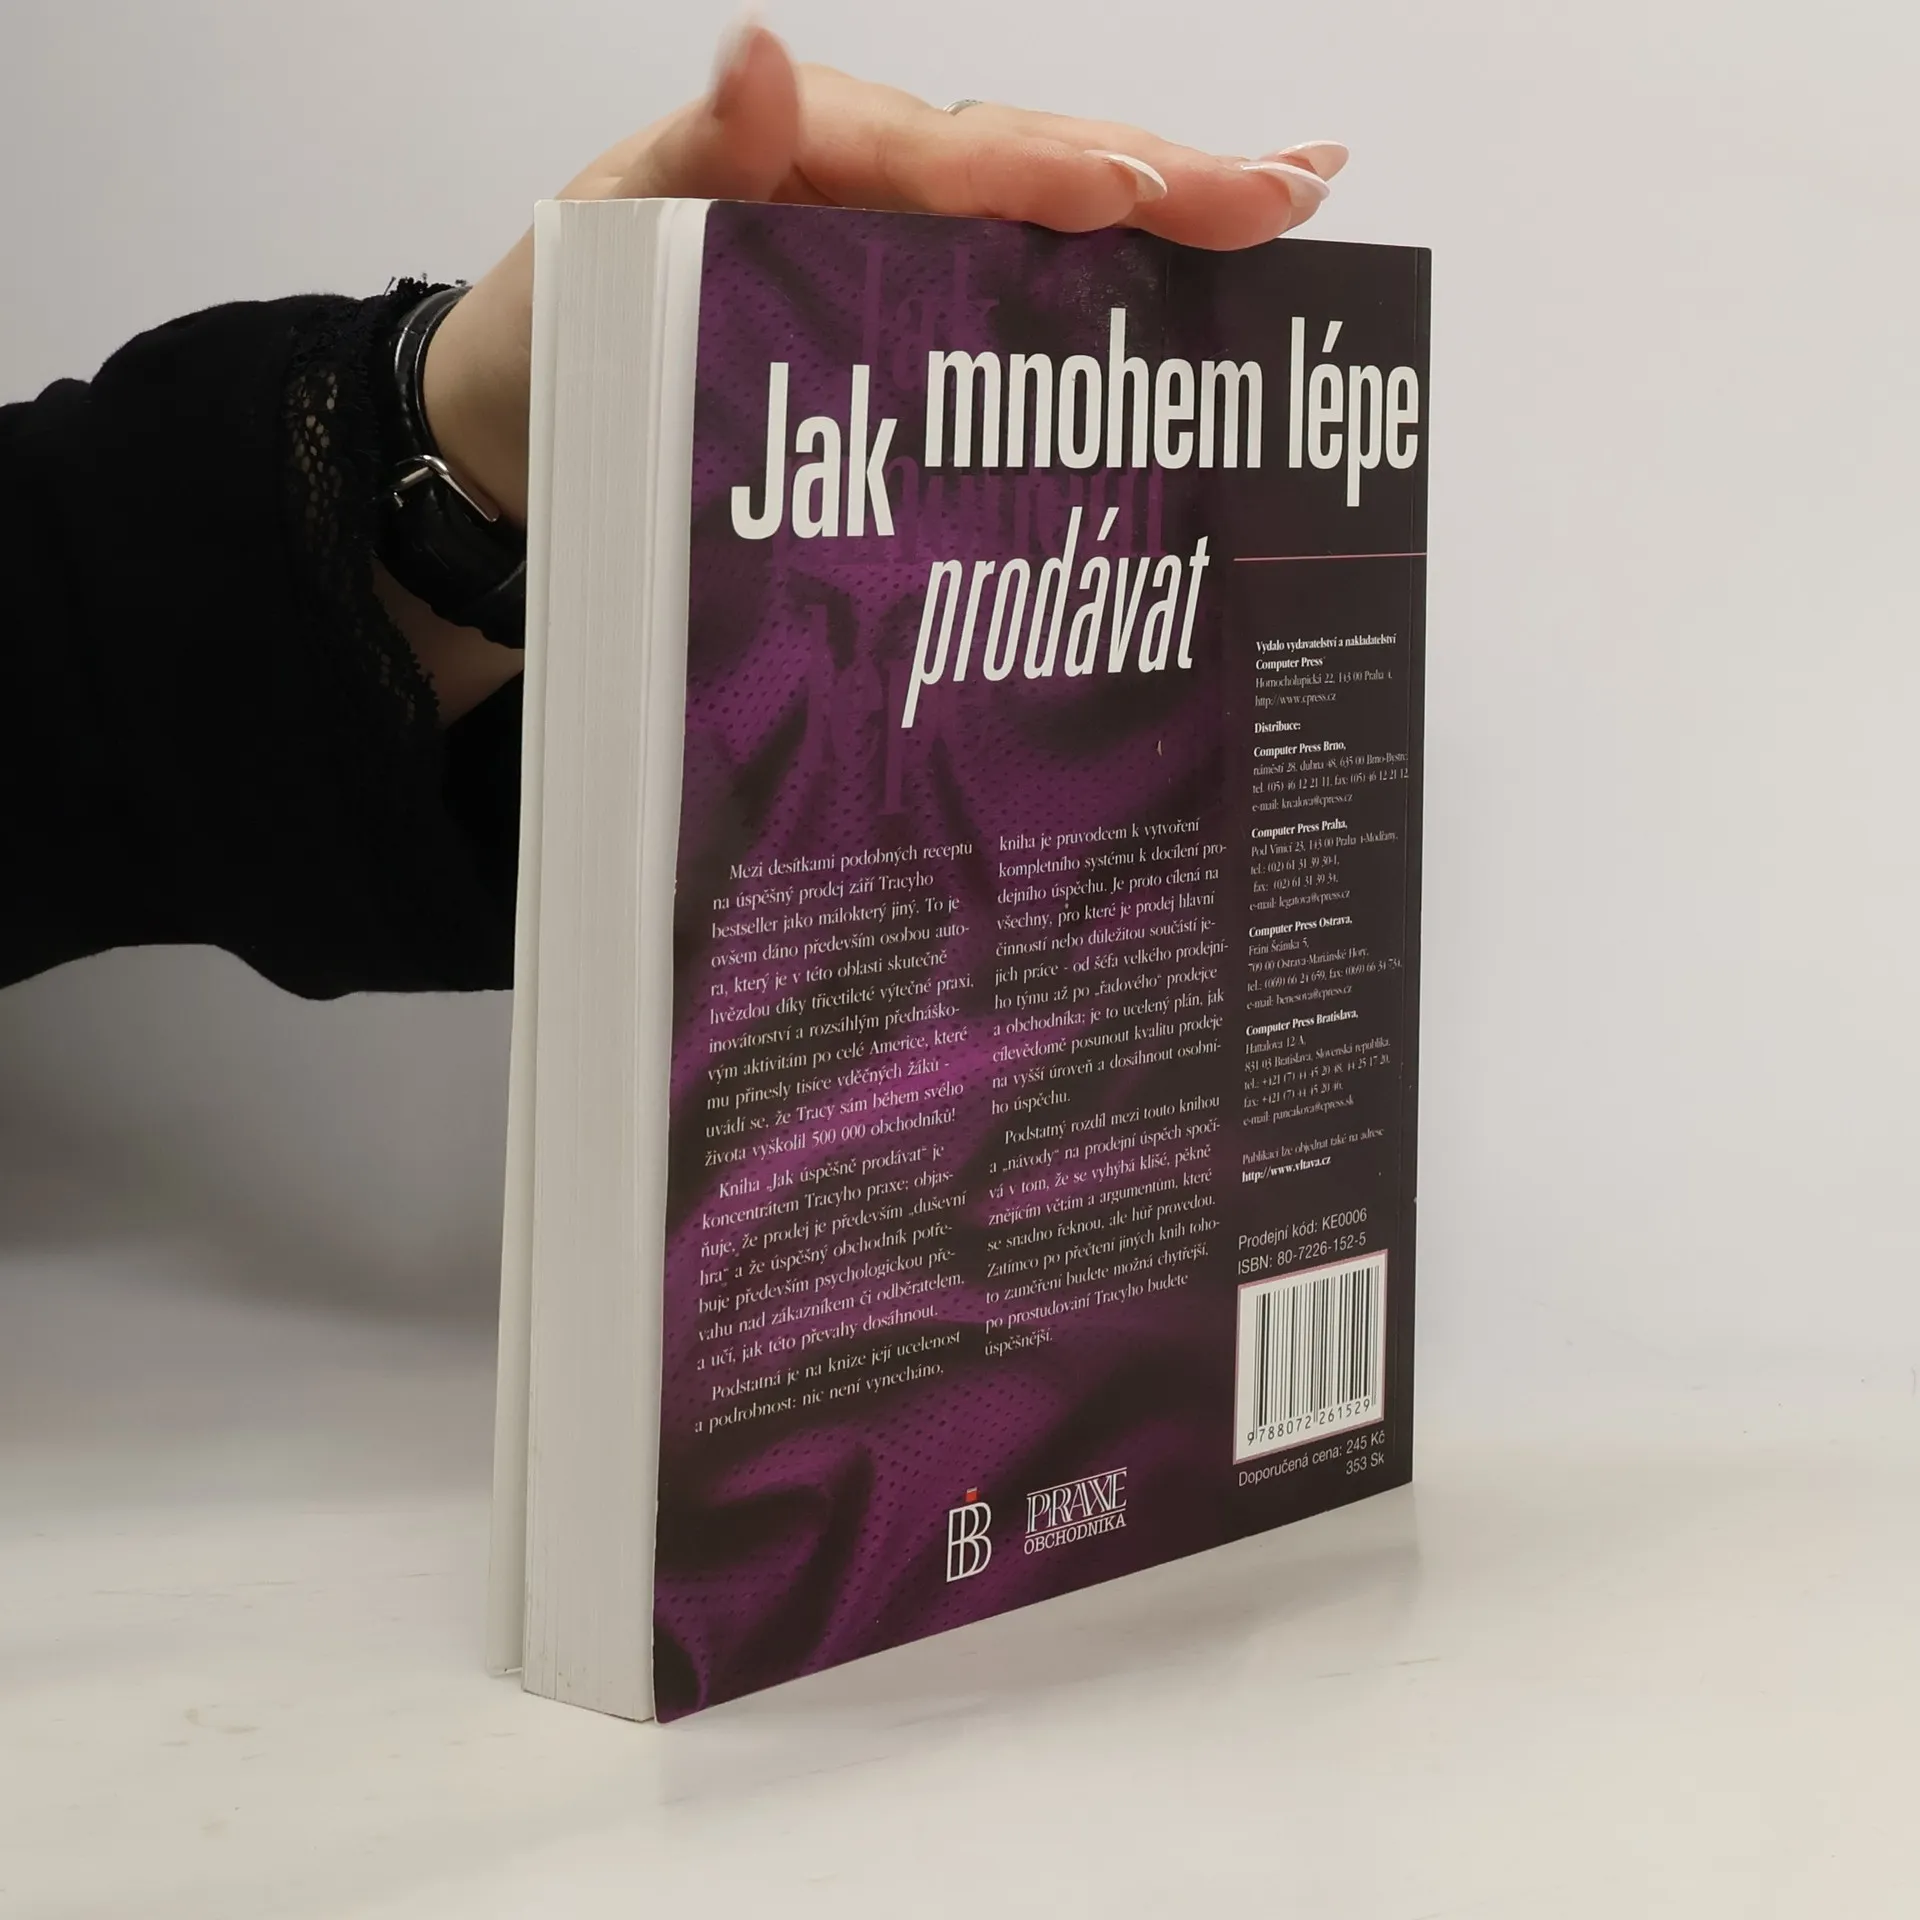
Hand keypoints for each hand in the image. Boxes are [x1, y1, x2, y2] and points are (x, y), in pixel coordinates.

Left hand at [421, 25, 1345, 528]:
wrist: (519, 446)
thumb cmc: (553, 339)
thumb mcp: (604, 240)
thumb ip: (696, 158)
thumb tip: (768, 54)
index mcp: (817, 158)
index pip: (961, 155)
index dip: (1056, 174)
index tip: (1143, 191)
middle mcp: (874, 203)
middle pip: (1039, 173)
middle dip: (1170, 178)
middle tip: (1297, 188)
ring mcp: (894, 273)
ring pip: (1047, 237)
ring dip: (1168, 227)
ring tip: (1283, 216)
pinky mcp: (898, 345)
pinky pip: (1014, 311)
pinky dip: (1105, 304)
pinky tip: (1182, 318)